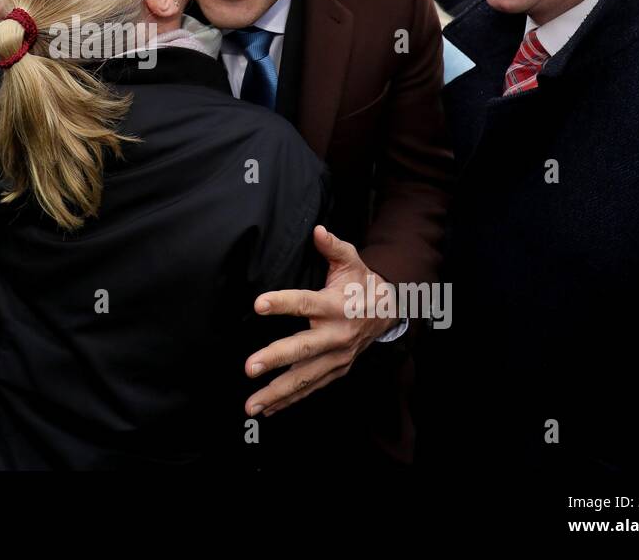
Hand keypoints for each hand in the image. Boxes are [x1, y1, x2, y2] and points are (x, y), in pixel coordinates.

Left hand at [244, 225, 394, 417]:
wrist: (389, 313)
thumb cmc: (362, 284)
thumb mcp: (352, 261)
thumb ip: (333, 247)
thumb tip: (318, 230)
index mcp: (337, 306)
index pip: (306, 304)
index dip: (283, 303)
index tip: (258, 305)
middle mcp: (337, 335)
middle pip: (303, 349)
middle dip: (275, 360)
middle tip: (249, 367)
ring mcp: (338, 357)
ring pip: (305, 378)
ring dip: (276, 393)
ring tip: (250, 405)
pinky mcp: (337, 371)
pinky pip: (311, 388)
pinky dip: (289, 400)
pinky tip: (267, 409)